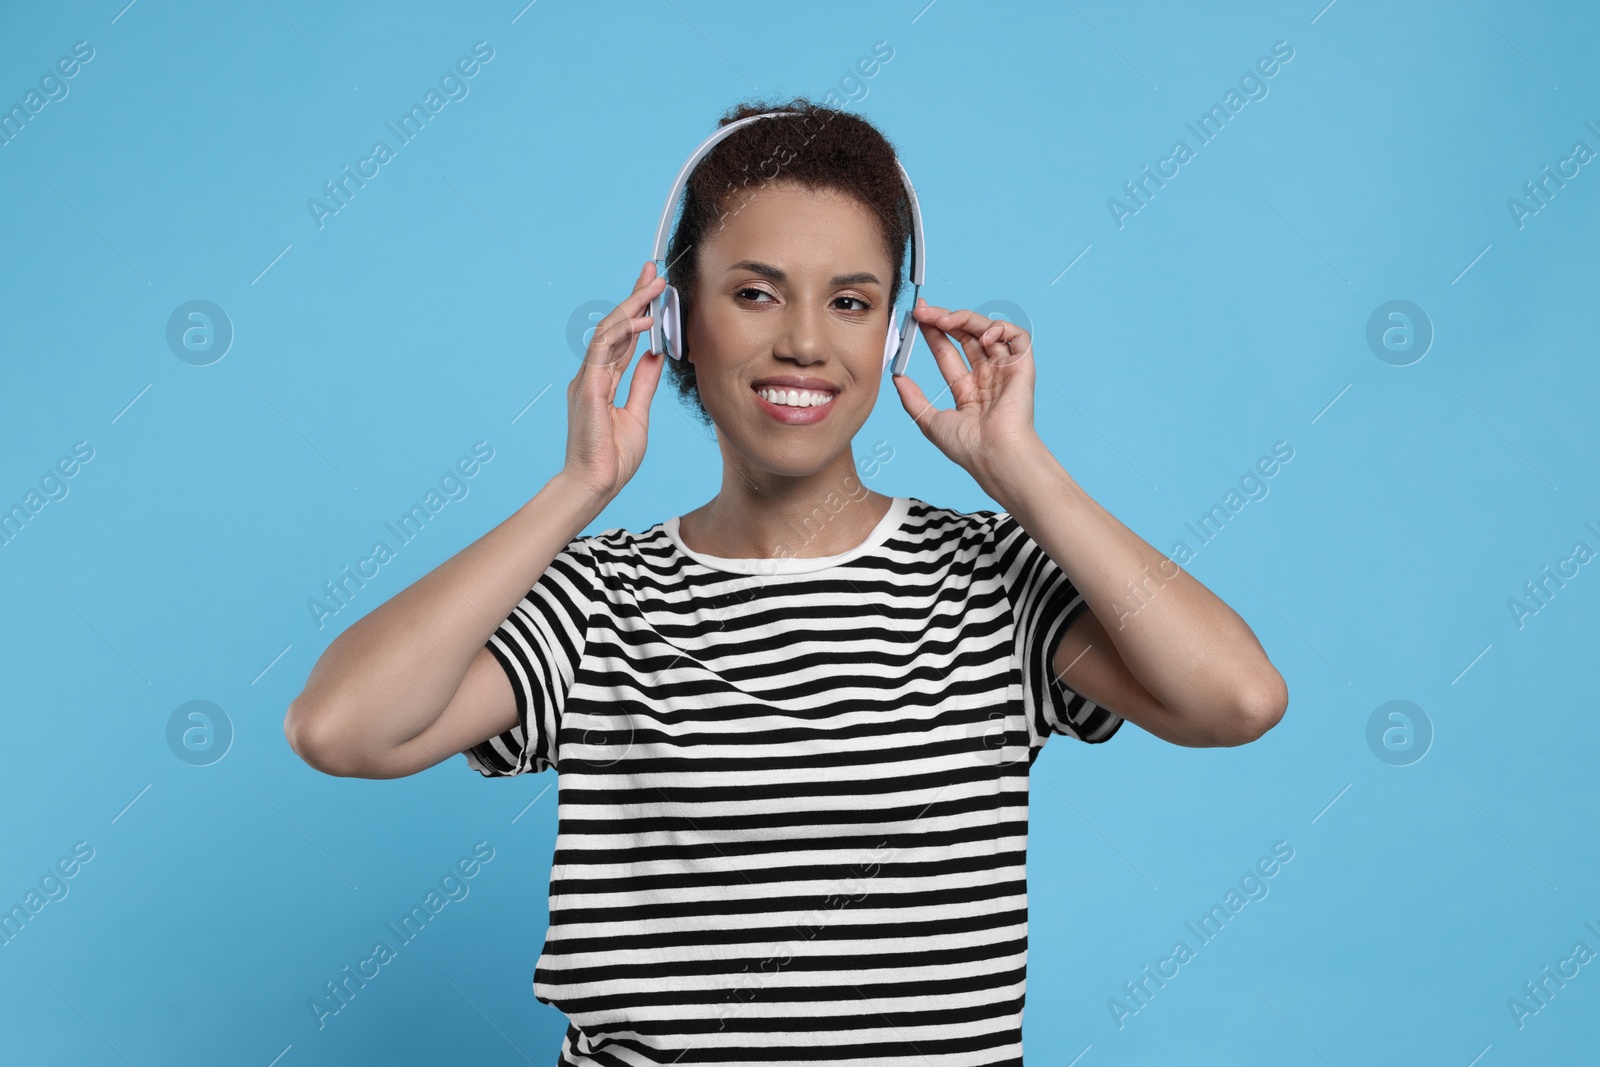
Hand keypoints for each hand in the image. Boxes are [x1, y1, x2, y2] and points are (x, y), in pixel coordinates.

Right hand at [562, 262, 667, 500]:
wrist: (595, 484)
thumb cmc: (612, 458)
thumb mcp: (637, 415)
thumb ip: (643, 384)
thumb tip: (654, 357)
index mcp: (602, 381)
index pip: (622, 338)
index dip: (637, 312)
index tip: (653, 289)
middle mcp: (592, 375)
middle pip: (614, 326)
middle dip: (634, 296)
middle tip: (653, 271)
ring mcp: (587, 379)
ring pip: (608, 330)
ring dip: (632, 305)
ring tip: (654, 286)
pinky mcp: (587, 387)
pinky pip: (604, 350)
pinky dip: (624, 332)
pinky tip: (643, 319)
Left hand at [892, 298, 1042, 496]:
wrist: (994, 454)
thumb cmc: (966, 446)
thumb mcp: (929, 421)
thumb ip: (913, 399)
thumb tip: (897, 377)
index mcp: (968, 390)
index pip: (947, 352)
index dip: (932, 333)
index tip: (916, 317)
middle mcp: (987, 377)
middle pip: (965, 337)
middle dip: (944, 319)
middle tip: (924, 311)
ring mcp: (1005, 371)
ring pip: (987, 331)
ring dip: (966, 319)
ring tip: (946, 320)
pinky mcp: (1022, 367)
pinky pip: (1018, 337)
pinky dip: (1001, 329)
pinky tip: (983, 336)